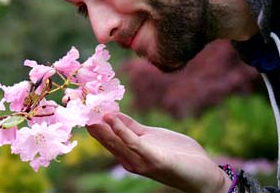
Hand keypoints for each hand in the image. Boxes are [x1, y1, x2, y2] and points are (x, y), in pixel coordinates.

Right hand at [87, 112, 230, 192]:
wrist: (203, 174)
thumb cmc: (179, 155)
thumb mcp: (152, 137)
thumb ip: (133, 128)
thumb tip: (112, 114)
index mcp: (130, 152)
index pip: (106, 136)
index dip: (93, 121)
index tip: (80, 104)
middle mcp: (131, 160)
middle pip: (107, 140)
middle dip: (92, 124)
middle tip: (77, 107)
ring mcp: (141, 162)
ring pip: (116, 142)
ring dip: (102, 127)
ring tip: (89, 112)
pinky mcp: (154, 160)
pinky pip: (133, 143)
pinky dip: (121, 130)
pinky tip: (112, 118)